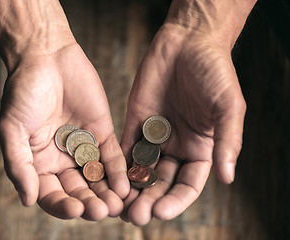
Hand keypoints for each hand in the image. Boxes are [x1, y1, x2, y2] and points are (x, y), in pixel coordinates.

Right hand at [0, 43, 129, 219]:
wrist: (46, 57)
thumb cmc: (22, 92)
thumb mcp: (12, 130)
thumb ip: (19, 165)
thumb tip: (26, 200)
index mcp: (40, 163)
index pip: (52, 194)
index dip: (62, 205)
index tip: (74, 209)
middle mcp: (63, 159)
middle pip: (78, 190)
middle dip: (90, 202)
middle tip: (102, 211)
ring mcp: (85, 147)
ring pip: (98, 177)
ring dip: (107, 192)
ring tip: (116, 204)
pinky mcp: (103, 132)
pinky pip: (112, 155)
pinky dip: (118, 170)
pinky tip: (125, 184)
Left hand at [120, 25, 245, 224]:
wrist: (187, 42)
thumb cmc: (214, 72)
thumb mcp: (227, 106)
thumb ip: (227, 141)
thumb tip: (227, 177)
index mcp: (200, 148)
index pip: (188, 184)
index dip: (176, 201)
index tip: (161, 212)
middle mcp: (177, 147)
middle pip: (161, 182)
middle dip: (149, 200)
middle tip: (135, 216)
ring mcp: (155, 136)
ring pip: (141, 170)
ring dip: (130, 189)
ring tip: (118, 206)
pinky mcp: (135, 123)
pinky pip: (125, 148)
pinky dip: (117, 165)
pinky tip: (108, 179)